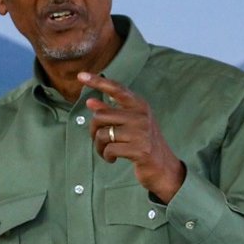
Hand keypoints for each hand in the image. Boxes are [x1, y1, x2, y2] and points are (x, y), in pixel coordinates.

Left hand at [78, 72, 184, 202]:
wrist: (163, 168)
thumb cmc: (143, 143)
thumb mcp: (130, 124)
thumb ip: (111, 112)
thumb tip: (90, 102)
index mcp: (139, 105)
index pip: (116, 89)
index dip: (98, 82)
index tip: (80, 75)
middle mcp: (141, 116)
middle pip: (100, 116)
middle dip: (93, 131)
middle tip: (99, 140)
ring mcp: (141, 132)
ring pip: (103, 134)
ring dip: (99, 146)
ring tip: (106, 152)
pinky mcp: (139, 149)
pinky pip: (109, 149)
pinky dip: (106, 156)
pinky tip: (112, 159)